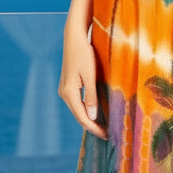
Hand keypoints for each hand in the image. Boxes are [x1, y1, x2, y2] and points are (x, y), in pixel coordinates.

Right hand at [58, 17, 107, 138]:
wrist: (74, 37)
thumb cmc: (84, 53)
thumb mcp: (90, 75)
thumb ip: (91, 96)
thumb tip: (92, 116)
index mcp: (69, 93)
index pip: (82, 117)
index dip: (94, 128)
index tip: (107, 135)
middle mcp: (64, 93)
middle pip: (79, 116)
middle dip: (93, 127)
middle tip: (108, 135)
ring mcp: (64, 90)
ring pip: (78, 110)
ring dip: (90, 119)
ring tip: (104, 126)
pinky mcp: (68, 86)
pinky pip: (77, 103)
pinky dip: (87, 110)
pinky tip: (96, 113)